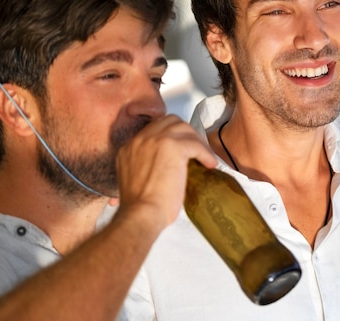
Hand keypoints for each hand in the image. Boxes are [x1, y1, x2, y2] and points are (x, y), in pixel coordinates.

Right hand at [115, 114, 216, 228]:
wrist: (140, 216)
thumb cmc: (141, 209)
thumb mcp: (137, 180)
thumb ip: (147, 165)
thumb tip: (170, 165)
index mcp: (129, 147)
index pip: (155, 129)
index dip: (172, 136)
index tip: (183, 148)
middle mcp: (140, 139)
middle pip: (170, 122)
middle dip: (186, 133)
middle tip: (196, 150)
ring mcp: (155, 141)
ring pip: (184, 129)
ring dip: (197, 142)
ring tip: (205, 158)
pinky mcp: (173, 148)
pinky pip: (195, 144)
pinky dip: (205, 153)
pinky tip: (210, 164)